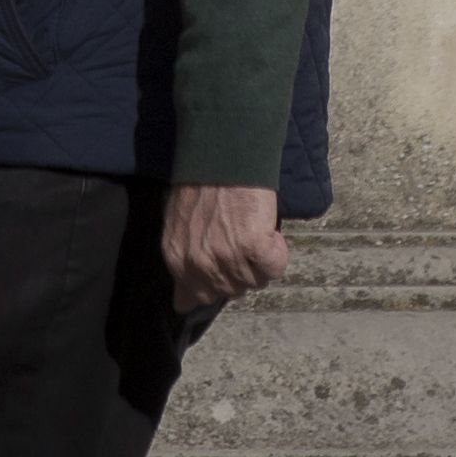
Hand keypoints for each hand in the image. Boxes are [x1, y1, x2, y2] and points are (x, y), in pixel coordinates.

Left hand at [160, 182, 286, 312]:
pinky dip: (278, 252)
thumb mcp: (177, 226)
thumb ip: (182, 263)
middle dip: (242, 271)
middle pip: (232, 291)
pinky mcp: (254, 245)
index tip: (226, 265)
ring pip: (256, 281)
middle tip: (243, 241)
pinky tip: (269, 232)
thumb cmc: (200, 183)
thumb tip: (182, 303)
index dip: (218, 283)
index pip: (199, 298)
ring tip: (254, 230)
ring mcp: (227, 256)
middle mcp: (200, 264)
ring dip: (261, 260)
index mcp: (177, 260)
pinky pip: (274, 267)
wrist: (221, 153)